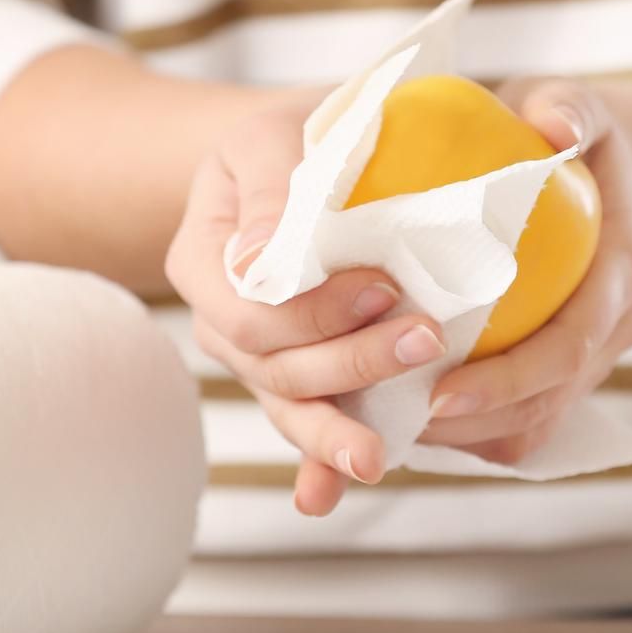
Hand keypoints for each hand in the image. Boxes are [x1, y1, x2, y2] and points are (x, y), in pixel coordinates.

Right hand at [163, 93, 447, 517]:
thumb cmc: (294, 135)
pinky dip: (320, 465)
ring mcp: (263, 358)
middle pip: (273, 368)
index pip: (245, 312)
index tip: (384, 285)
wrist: (315, 155)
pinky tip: (332, 497)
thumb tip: (262, 258)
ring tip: (386, 454)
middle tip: (427, 338)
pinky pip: (309, 426)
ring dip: (340, 428)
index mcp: (204, 261)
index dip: (311, 313)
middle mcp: (224, 321)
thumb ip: (270, 188)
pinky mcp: (306, 377)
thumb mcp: (271, 136)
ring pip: (291, 409)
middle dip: (348, 363)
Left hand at [418, 79, 631, 463]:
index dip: (510, 379)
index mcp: (622, 274)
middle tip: (395, 426)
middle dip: (474, 424)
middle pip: (548, 402)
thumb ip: (567, 108)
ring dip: (464, 438)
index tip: (442, 393)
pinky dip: (470, 434)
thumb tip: (555, 126)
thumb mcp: (572, 103)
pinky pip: (520, 423)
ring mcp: (590, 358)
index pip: (570, 346)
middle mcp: (613, 329)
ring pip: (533, 425)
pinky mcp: (561, 373)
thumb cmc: (567, 131)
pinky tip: (406, 425)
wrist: (599, 168)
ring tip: (388, 430)